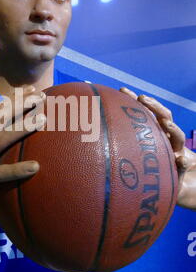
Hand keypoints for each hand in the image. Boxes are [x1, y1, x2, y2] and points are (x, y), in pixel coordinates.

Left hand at [120, 87, 195, 209]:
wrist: (173, 181)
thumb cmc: (145, 168)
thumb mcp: (131, 154)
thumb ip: (117, 144)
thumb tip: (87, 135)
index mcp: (154, 131)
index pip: (145, 111)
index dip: (133, 100)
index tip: (121, 90)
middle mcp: (166, 137)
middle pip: (163, 116)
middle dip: (154, 106)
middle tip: (142, 98)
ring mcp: (176, 149)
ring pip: (177, 135)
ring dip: (172, 127)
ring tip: (165, 122)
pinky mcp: (181, 165)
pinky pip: (184, 163)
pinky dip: (183, 162)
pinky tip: (180, 160)